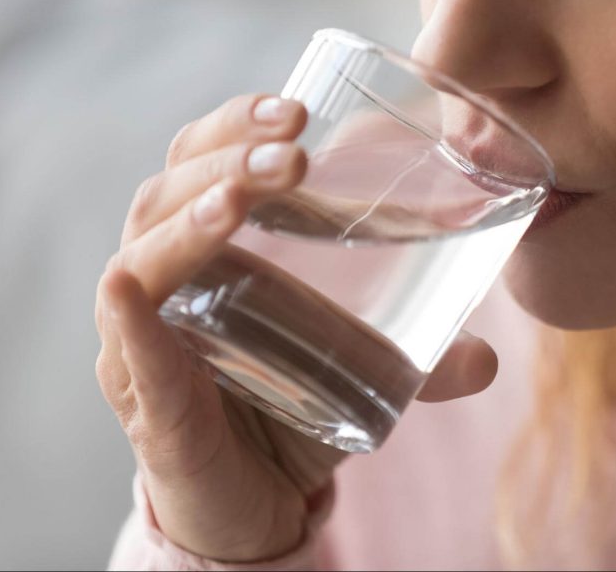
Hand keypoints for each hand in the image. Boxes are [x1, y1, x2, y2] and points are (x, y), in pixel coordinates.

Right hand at [94, 94, 498, 561]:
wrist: (253, 505)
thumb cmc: (291, 412)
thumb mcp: (362, 371)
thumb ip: (422, 360)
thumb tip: (488, 358)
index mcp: (209, 249)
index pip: (203, 159)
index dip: (239, 124)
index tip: (300, 109)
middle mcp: (165, 280)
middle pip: (169, 189)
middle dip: (228, 156)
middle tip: (293, 146)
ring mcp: (144, 338)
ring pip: (142, 253)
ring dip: (192, 215)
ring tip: (244, 197)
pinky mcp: (145, 400)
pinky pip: (127, 346)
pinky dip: (131, 315)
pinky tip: (137, 289)